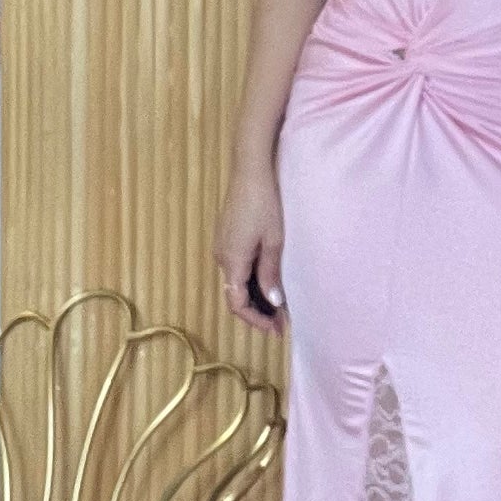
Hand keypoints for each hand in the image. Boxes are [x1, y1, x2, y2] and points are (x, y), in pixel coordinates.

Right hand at [213, 166, 286, 335]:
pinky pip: (235, 267)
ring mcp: (221, 246)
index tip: (275, 329)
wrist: (250, 171)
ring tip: (276, 303)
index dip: (255, 320)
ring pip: (235, 281)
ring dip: (253, 295)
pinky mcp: (225, 236)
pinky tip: (265, 279)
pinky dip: (249, 279)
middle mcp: (220, 257)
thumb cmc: (265, 204)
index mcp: (231, 261)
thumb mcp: (273, 242)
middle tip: (280, 321)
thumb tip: (273, 303)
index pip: (237, 304)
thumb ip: (270, 274)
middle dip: (256, 311)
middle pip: (234, 294)